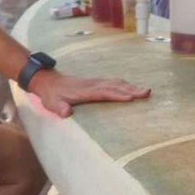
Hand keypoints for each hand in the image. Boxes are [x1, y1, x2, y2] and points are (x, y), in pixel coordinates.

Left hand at [27, 69, 149, 116]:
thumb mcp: (52, 103)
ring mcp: (95, 83)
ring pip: (116, 83)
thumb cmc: (51, 95)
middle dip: (132, 89)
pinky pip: (113, 83)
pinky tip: (131, 87)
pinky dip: (124, 84)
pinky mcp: (95, 83)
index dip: (119, 95)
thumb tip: (66, 113)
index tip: (132, 98)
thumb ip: (59, 108)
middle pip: (116, 86)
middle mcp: (93, 84)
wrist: (47, 81)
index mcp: (85, 91)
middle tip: (148, 92)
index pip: (105, 93)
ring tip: (146, 91)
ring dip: (131, 86)